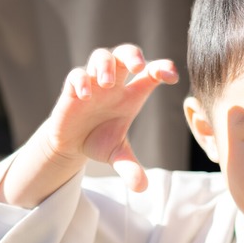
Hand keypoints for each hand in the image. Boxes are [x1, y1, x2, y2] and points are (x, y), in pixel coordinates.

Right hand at [0, 45, 176, 206]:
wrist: (72, 144)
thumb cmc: (99, 140)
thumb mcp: (117, 155)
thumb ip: (130, 167)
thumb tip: (142, 188)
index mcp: (132, 94)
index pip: (151, 73)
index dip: (162, 68)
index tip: (172, 77)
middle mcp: (115, 83)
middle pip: (125, 54)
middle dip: (132, 55)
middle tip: (138, 67)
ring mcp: (93, 82)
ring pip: (101, 57)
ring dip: (105, 66)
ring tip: (106, 84)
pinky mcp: (72, 88)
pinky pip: (76, 75)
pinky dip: (81, 81)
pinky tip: (85, 95)